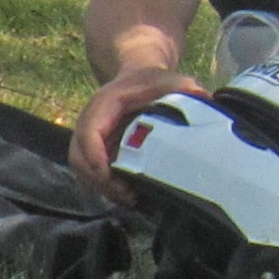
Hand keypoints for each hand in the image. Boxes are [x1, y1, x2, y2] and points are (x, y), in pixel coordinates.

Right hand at [73, 66, 206, 189]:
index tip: (111, 176)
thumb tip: (200, 95)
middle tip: (127, 195)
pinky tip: (128, 194)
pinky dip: (105, 186)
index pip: (89, 134)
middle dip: (99, 180)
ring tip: (129, 199)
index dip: (95, 157)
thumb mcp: (166, 80)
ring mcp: (89, 138)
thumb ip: (181, 86)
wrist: (136, 79)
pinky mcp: (95, 151)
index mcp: (103, 105)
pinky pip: (90, 173)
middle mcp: (89, 122)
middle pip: (78, 157)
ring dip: (102, 187)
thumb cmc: (149, 82)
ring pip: (82, 169)